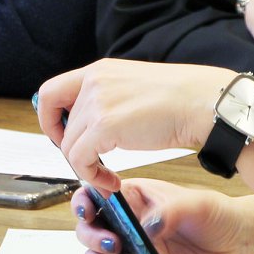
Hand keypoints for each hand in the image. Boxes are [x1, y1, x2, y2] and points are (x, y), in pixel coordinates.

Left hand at [37, 58, 234, 191]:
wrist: (203, 103)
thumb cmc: (180, 100)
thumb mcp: (133, 88)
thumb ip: (109, 99)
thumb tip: (93, 124)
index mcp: (100, 70)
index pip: (51, 91)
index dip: (50, 119)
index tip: (64, 136)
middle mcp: (94, 81)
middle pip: (60, 124)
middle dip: (70, 148)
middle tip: (89, 163)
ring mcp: (97, 102)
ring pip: (69, 145)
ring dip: (86, 168)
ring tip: (108, 178)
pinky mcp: (104, 125)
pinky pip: (80, 160)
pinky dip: (92, 177)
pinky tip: (112, 182)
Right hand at [72, 180, 253, 253]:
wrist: (238, 245)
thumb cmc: (216, 215)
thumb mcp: (195, 204)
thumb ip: (169, 212)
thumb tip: (146, 227)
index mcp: (134, 198)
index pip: (96, 197)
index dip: (83, 204)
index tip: (88, 213)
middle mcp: (129, 225)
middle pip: (89, 233)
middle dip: (94, 240)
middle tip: (114, 244)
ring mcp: (136, 252)